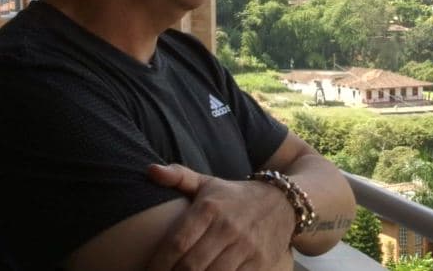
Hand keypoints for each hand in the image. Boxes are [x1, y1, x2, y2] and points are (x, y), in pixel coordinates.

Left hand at [145, 164, 294, 270]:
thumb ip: (179, 177)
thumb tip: (150, 170)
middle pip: (191, 265)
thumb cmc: (235, 196)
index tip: (148, 270)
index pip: (177, 243)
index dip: (158, 263)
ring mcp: (246, 247)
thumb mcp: (208, 183)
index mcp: (210, 208)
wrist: (284, 202)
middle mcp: (228, 227)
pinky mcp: (260, 263)